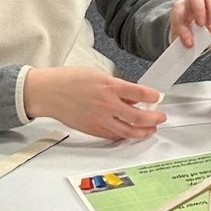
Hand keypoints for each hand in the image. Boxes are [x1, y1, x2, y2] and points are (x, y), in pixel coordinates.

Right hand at [23, 66, 165, 140]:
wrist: (49, 92)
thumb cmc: (70, 80)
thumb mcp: (98, 75)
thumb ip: (118, 87)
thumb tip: (133, 97)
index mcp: (110, 86)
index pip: (140, 93)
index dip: (153, 96)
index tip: (158, 97)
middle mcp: (107, 104)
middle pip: (139, 117)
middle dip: (154, 118)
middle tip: (160, 117)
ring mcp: (100, 119)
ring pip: (129, 131)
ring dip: (144, 131)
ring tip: (150, 129)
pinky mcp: (93, 129)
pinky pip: (114, 136)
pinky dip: (125, 135)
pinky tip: (131, 133)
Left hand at [169, 0, 210, 46]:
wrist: (191, 31)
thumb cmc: (185, 33)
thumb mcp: (180, 38)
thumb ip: (184, 38)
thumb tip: (191, 43)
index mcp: (179, 8)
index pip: (179, 12)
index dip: (184, 29)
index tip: (189, 43)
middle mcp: (192, 1)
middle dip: (199, 9)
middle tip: (201, 25)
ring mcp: (206, 2)